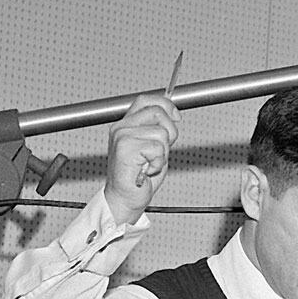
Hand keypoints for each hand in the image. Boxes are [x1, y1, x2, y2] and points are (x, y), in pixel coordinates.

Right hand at [103, 94, 179, 223]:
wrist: (125, 197)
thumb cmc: (139, 176)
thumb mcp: (153, 148)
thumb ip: (159, 131)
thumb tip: (173, 116)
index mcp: (126, 125)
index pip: (146, 101)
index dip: (165, 104)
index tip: (176, 117)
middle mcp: (122, 128)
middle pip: (157, 113)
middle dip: (169, 133)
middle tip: (160, 151)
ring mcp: (122, 137)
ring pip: (161, 133)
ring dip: (163, 153)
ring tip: (150, 163)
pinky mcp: (126, 148)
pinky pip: (157, 148)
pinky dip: (158, 162)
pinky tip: (147, 169)